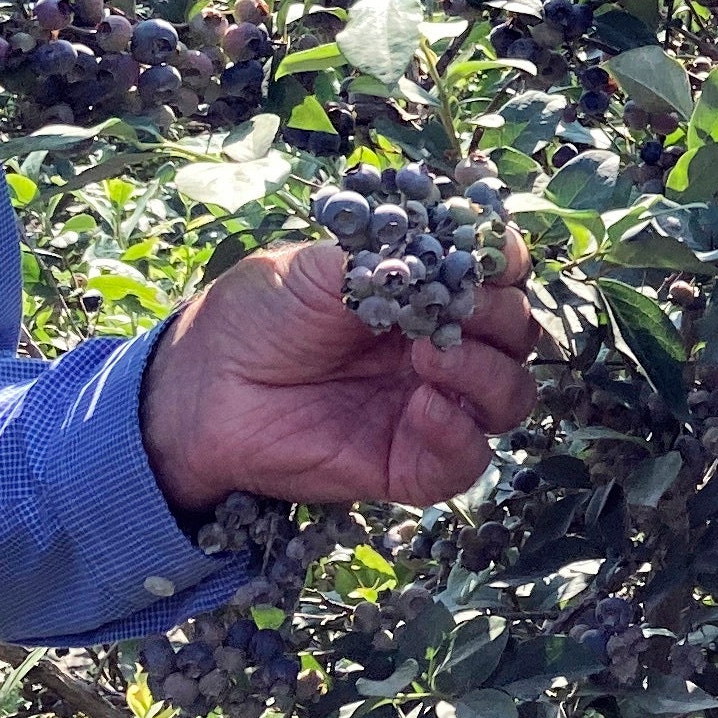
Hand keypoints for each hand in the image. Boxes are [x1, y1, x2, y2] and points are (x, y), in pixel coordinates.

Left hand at [139, 229, 540, 513]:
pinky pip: (467, 459)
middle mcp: (439, 347)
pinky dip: (460, 433)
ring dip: (487, 373)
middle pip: (517, 334)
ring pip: (509, 396)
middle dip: (498, 317)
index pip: (497, 276)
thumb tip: (441, 253)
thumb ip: (382, 256)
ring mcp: (429, 406)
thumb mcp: (314, 266)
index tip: (489, 256)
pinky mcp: (409, 463)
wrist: (200, 393)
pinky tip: (424, 408)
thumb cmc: (253, 318)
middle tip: (456, 308)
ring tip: (431, 358)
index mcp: (423, 292)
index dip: (504, 263)